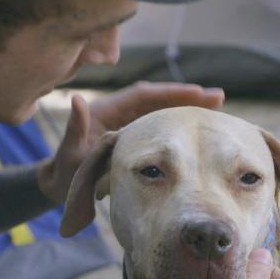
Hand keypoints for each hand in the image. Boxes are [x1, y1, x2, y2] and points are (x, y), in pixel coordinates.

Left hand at [38, 82, 223, 202]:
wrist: (60, 186)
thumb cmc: (64, 171)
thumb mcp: (68, 152)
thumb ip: (74, 127)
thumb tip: (77, 99)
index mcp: (106, 110)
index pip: (144, 95)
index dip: (171, 92)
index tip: (197, 92)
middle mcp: (120, 114)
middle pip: (158, 100)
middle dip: (186, 97)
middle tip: (218, 97)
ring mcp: (127, 126)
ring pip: (161, 113)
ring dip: (186, 111)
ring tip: (217, 110)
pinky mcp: (132, 139)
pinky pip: (158, 129)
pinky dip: (176, 127)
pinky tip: (197, 132)